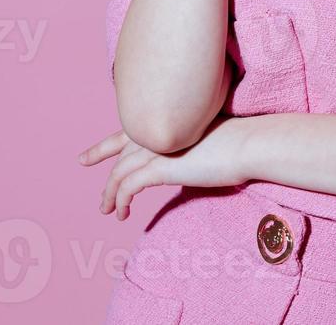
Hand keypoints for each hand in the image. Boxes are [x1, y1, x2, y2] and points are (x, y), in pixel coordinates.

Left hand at [77, 116, 252, 220]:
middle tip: (90, 177)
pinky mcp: (161, 167)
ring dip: (110, 193)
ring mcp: (157, 148)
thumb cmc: (237, 141)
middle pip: (118, 151)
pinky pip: (129, 186)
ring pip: (120, 172)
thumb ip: (187, 144)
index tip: (87, 156)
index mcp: (166, 122)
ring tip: (108, 209)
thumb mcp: (205, 138)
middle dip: (101, 165)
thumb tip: (185, 158)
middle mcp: (156, 131)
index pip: (126, 132)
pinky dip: (121, 199)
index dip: (105, 145)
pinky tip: (123, 212)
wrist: (248, 144)